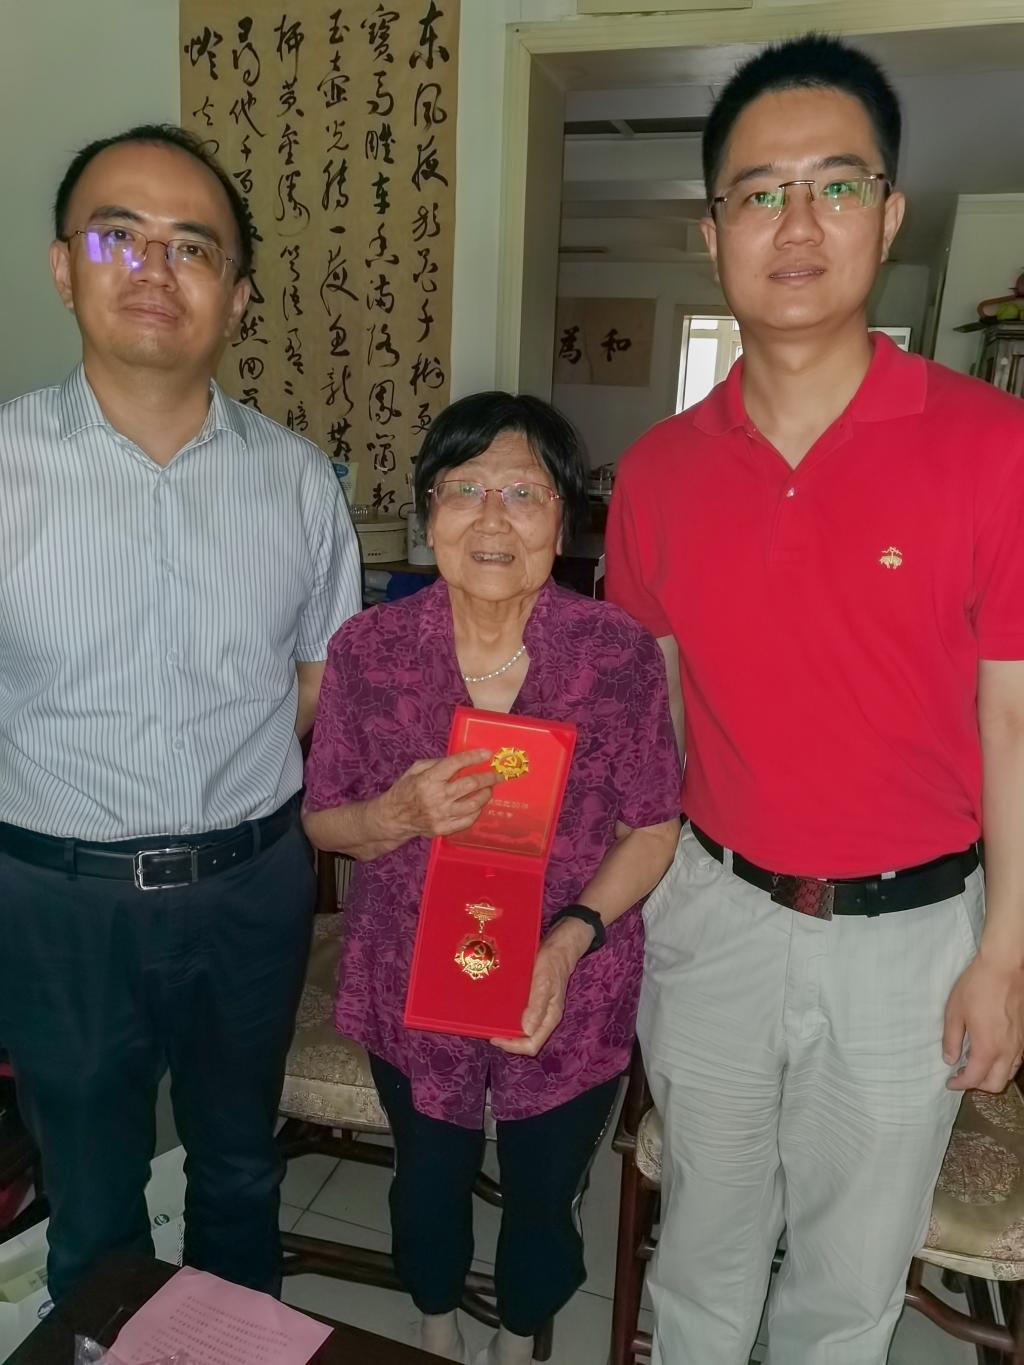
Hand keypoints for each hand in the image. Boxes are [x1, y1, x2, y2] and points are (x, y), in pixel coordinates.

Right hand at [379, 749, 499, 840]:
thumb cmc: (405, 790)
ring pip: (473, 804)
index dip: (473, 757)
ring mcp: (441, 815)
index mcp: (428, 779)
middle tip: (498, 774)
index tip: (487, 754)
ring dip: (485, 794)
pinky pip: (468, 821)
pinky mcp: (443, 829)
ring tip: (489, 789)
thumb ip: (437, 763)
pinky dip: (477, 811)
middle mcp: (436, 797)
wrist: (394, 817)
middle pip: (470, 785)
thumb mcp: (416, 769)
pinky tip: (478, 804)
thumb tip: (461, 760)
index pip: (455, 764)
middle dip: (488, 778)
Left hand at [491, 917, 593, 1056]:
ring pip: (520, 1028)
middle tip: (487, 1029)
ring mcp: (537, 1008)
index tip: (495, 1037)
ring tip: (488, 1021)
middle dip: (507, 1038)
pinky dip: (507, 1014)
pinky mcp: (531, 999)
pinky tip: (496, 1007)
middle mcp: (543, 1017)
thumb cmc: (552, 963)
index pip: (532, 1045)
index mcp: (549, 1018)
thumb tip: (527, 1032)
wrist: (558, 945)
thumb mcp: (544, 982)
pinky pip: (518, 1013)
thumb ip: (537, 1006)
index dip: (513, 1046)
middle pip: (525, 1039)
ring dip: (506, 1027)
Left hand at [944, 951, 1023, 1092]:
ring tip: (975, 1064)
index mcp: (987, 1048)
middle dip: (977, 1085)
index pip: (974, 1078)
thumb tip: (950, 1059)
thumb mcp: (954, 1012)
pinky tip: (992, 1052)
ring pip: (1009, 1073)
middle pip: (995, 1083)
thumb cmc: (977, 987)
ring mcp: (1019, 1044)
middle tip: (962, 1076)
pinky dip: (1004, 1064)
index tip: (950, 1083)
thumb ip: (952, 1040)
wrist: (1003, 968)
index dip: (960, 1084)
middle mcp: (1007, 1051)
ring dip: (993, 1076)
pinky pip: (1017, 1060)